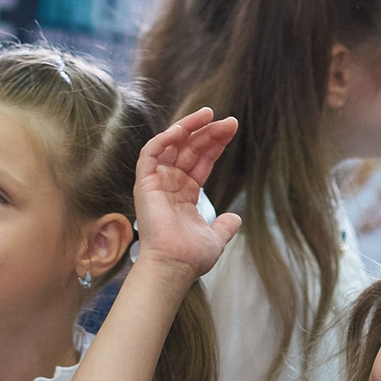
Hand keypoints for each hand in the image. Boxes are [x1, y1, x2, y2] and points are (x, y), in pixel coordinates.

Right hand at [131, 109, 243, 277]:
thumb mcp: (215, 238)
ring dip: (188, 127)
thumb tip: (235, 218)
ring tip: (209, 114)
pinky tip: (182, 129)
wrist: (175, 266)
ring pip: (171, 145)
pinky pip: (151, 153)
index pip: (200, 161)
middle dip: (208, 132)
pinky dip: (164, 138)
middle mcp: (169, 185)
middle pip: (189, 149)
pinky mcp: (145, 184)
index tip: (231, 128)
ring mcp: (156, 183)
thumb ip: (224, 227)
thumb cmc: (191, 257)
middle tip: (228, 120)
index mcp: (184, 195)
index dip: (215, 144)